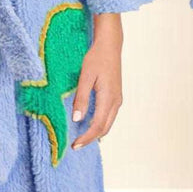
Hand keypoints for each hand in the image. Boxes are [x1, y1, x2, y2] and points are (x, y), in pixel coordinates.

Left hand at [71, 13, 122, 150]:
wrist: (110, 46)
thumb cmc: (96, 58)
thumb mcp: (85, 77)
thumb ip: (81, 98)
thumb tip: (77, 119)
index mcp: (108, 98)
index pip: (98, 125)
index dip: (86, 137)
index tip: (75, 145)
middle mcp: (116, 101)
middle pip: (105, 128)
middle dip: (90, 138)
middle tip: (76, 146)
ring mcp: (117, 99)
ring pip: (108, 123)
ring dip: (95, 132)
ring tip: (81, 138)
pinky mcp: (116, 96)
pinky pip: (109, 116)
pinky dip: (100, 124)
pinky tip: (90, 125)